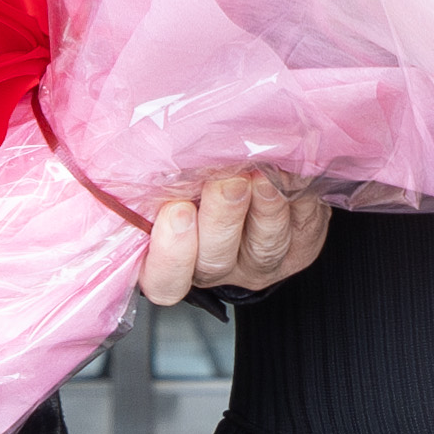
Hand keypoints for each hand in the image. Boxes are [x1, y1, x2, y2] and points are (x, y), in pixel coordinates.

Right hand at [139, 172, 333, 310]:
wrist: (249, 170)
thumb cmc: (190, 173)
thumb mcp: (159, 178)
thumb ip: (145, 176)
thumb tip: (129, 154)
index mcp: (174, 257)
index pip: (164, 280)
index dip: (170, 254)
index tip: (176, 211)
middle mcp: (217, 265)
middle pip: (216, 259)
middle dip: (222, 217)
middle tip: (226, 180)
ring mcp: (262, 259)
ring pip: (264, 246)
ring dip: (265, 208)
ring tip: (263, 172)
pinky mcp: (302, 243)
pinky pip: (304, 223)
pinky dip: (299, 192)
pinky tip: (293, 166)